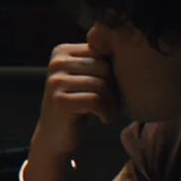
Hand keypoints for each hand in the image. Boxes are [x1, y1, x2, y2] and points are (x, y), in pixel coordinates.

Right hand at [32, 42, 120, 162]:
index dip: (112, 72)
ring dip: (111, 103)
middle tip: (108, 103)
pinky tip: (103, 119)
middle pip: (104, 67)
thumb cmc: (78, 105)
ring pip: (102, 84)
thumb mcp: (85, 76)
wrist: (55, 135)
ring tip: (106, 112)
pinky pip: (96, 101)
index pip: (103, 52)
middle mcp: (56, 63)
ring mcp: (55, 82)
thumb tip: (126, 44)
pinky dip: (106, 113)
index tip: (106, 89)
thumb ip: (97, 60)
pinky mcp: (59, 101)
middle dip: (113, 88)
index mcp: (62, 52)